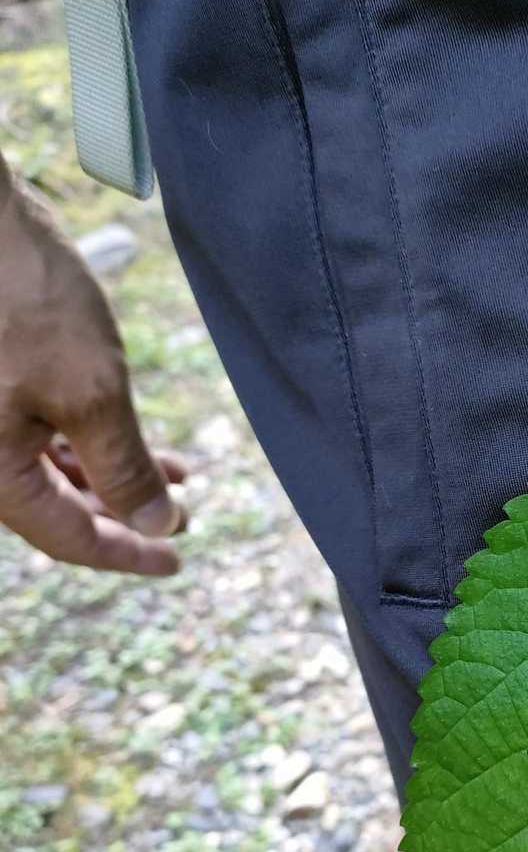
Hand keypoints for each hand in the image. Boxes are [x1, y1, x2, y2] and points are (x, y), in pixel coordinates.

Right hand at [0, 153, 185, 575]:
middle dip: (123, 512)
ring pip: (45, 469)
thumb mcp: (90, 391)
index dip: (127, 553)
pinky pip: (30, 432)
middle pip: (53, 510)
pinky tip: (122, 432)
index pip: (66, 539)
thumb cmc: (21, 294)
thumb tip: (155, 526)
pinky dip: (80, 439)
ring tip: (172, 471)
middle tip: (182, 514)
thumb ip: (122, 468)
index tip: (177, 558)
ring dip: (108, 473)